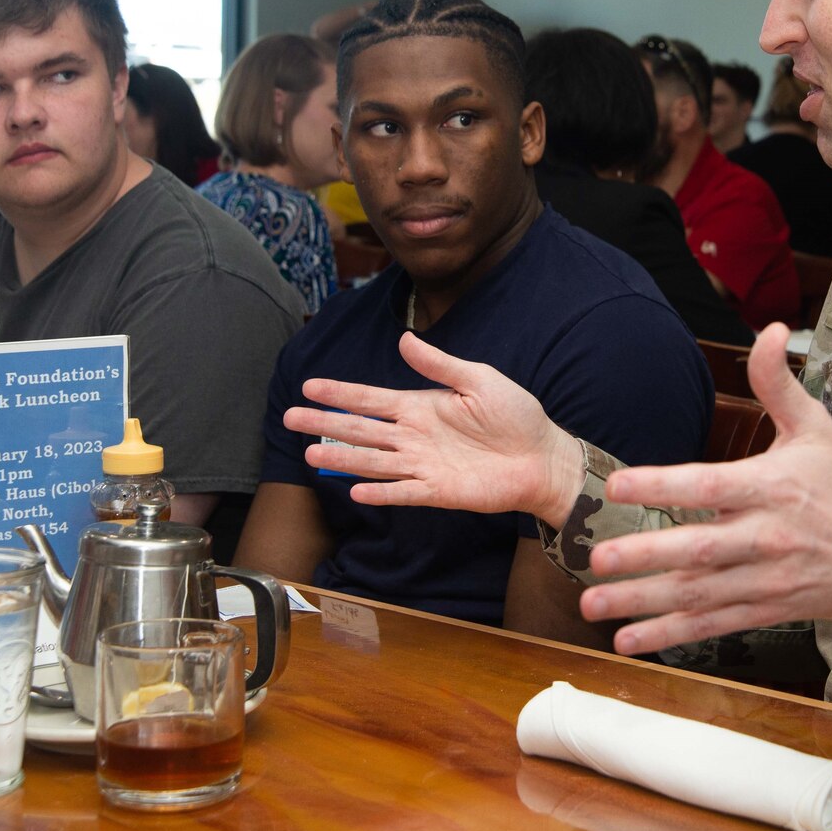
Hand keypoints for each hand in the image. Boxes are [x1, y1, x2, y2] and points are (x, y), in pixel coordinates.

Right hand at [288, 330, 584, 523]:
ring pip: (373, 460)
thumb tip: (404, 339)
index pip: (371, 398)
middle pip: (361, 429)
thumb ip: (440, 364)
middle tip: (289, 418)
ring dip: (343, 458)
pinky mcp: (438, 491)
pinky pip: (402, 490)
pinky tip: (355, 490)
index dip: (340, 393)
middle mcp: (414, 435)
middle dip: (326, 423)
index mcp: (421, 406)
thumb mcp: (479, 379)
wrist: (542, 456)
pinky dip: (380, 491)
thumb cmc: (516, 416)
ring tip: (311, 455)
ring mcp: (423, 464)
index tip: (309, 386)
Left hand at [578, 325, 831, 656]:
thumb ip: (779, 384)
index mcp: (773, 488)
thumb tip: (770, 330)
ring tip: (592, 604)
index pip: (711, 486)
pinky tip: (628, 640)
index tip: (618, 485)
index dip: (664, 485)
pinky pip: (710, 625)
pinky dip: (669, 635)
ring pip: (696, 594)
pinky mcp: (762, 610)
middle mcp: (766, 537)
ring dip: (642, 601)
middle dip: (644, 556)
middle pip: (699, 549)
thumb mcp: (817, 429)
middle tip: (595, 557)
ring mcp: (763, 580)